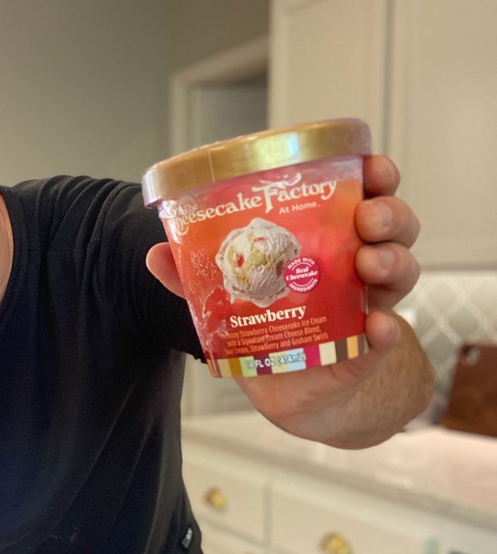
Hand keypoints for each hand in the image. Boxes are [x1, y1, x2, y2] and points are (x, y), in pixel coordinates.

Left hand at [146, 154, 431, 445]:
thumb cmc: (266, 327)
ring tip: (367, 263)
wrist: (287, 389)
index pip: (364, 195)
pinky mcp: (367, 349)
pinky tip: (375, 327)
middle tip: (365, 216)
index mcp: (331, 239)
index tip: (370, 164)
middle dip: (387, 212)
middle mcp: (360, 264)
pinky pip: (386, 337)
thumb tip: (154, 253)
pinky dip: (384, 333)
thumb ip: (193, 275)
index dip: (375, 175)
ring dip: (390, 261)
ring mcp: (369, 304)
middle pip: (393, 226)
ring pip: (400, 271)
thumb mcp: (229, 295)